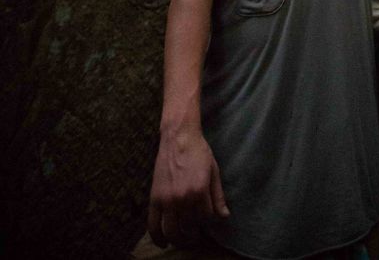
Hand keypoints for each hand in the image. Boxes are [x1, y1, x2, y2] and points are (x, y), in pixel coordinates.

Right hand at [148, 127, 229, 247]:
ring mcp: (167, 199)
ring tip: (183, 240)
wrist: (178, 136)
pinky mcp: (154, 198)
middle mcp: (183, 198)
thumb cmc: (199, 151)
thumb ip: (218, 196)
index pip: (206, 218)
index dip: (208, 221)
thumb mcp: (214, 171)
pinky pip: (153, 224)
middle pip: (189, 227)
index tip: (207, 219)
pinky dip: (157, 237)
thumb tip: (224, 216)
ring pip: (172, 230)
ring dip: (179, 240)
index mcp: (199, 190)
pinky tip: (163, 243)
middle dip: (194, 235)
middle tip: (196, 236)